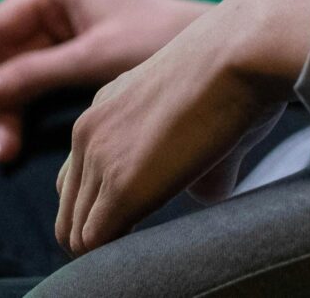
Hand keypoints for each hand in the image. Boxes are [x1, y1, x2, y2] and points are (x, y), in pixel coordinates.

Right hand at [0, 0, 210, 163]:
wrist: (221, 48)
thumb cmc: (161, 41)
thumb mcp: (95, 58)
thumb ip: (37, 73)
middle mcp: (60, 3)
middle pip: (5, 52)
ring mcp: (71, 29)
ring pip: (20, 71)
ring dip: (9, 110)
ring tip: (8, 152)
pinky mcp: (84, 55)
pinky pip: (42, 81)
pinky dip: (30, 109)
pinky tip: (22, 139)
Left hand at [54, 0, 309, 255]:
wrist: (240, 52)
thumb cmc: (238, 72)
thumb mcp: (198, 110)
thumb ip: (192, 153)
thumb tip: (206, 190)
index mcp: (104, 107)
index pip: (77, 176)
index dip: (102, 207)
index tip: (139, 218)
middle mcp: (89, 130)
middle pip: (69, 208)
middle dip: (98, 233)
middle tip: (140, 241)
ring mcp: (100, 157)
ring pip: (75, 232)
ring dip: (106, 248)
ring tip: (146, 248)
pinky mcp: (122, 185)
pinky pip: (94, 242)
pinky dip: (115, 256)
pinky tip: (149, 247)